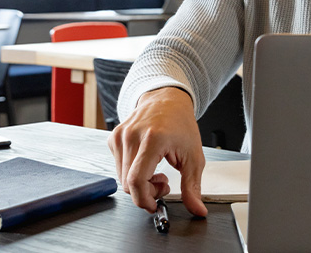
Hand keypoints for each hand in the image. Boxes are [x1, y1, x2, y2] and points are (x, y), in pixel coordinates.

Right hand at [108, 86, 207, 216]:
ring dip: (139, 182)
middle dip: (146, 191)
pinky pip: (118, 167)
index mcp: (153, 139)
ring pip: (122, 178)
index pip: (136, 181)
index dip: (144, 199)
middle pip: (128, 184)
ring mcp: (120, 136)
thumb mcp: (194, 157)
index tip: (155, 204)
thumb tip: (197, 210)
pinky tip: (145, 162)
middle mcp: (132, 136)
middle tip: (163, 182)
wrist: (167, 99)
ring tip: (156, 171)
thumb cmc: (181, 124)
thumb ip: (193, 186)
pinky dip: (131, 172)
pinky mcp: (113, 138)